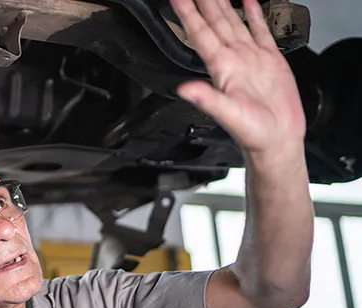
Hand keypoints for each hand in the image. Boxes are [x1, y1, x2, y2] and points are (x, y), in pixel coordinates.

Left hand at [171, 0, 305, 155]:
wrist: (277, 140)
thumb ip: (207, 100)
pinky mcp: (269, 61)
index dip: (188, 14)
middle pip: (214, 22)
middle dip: (203, 2)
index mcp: (222, 68)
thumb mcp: (228, 115)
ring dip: (223, 4)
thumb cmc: (253, 134)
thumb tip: (185, 89)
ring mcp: (250, 58)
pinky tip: (250, 1)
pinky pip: (260, 31)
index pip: (199, 34)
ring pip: (233, 22)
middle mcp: (233, 59)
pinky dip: (255, 14)